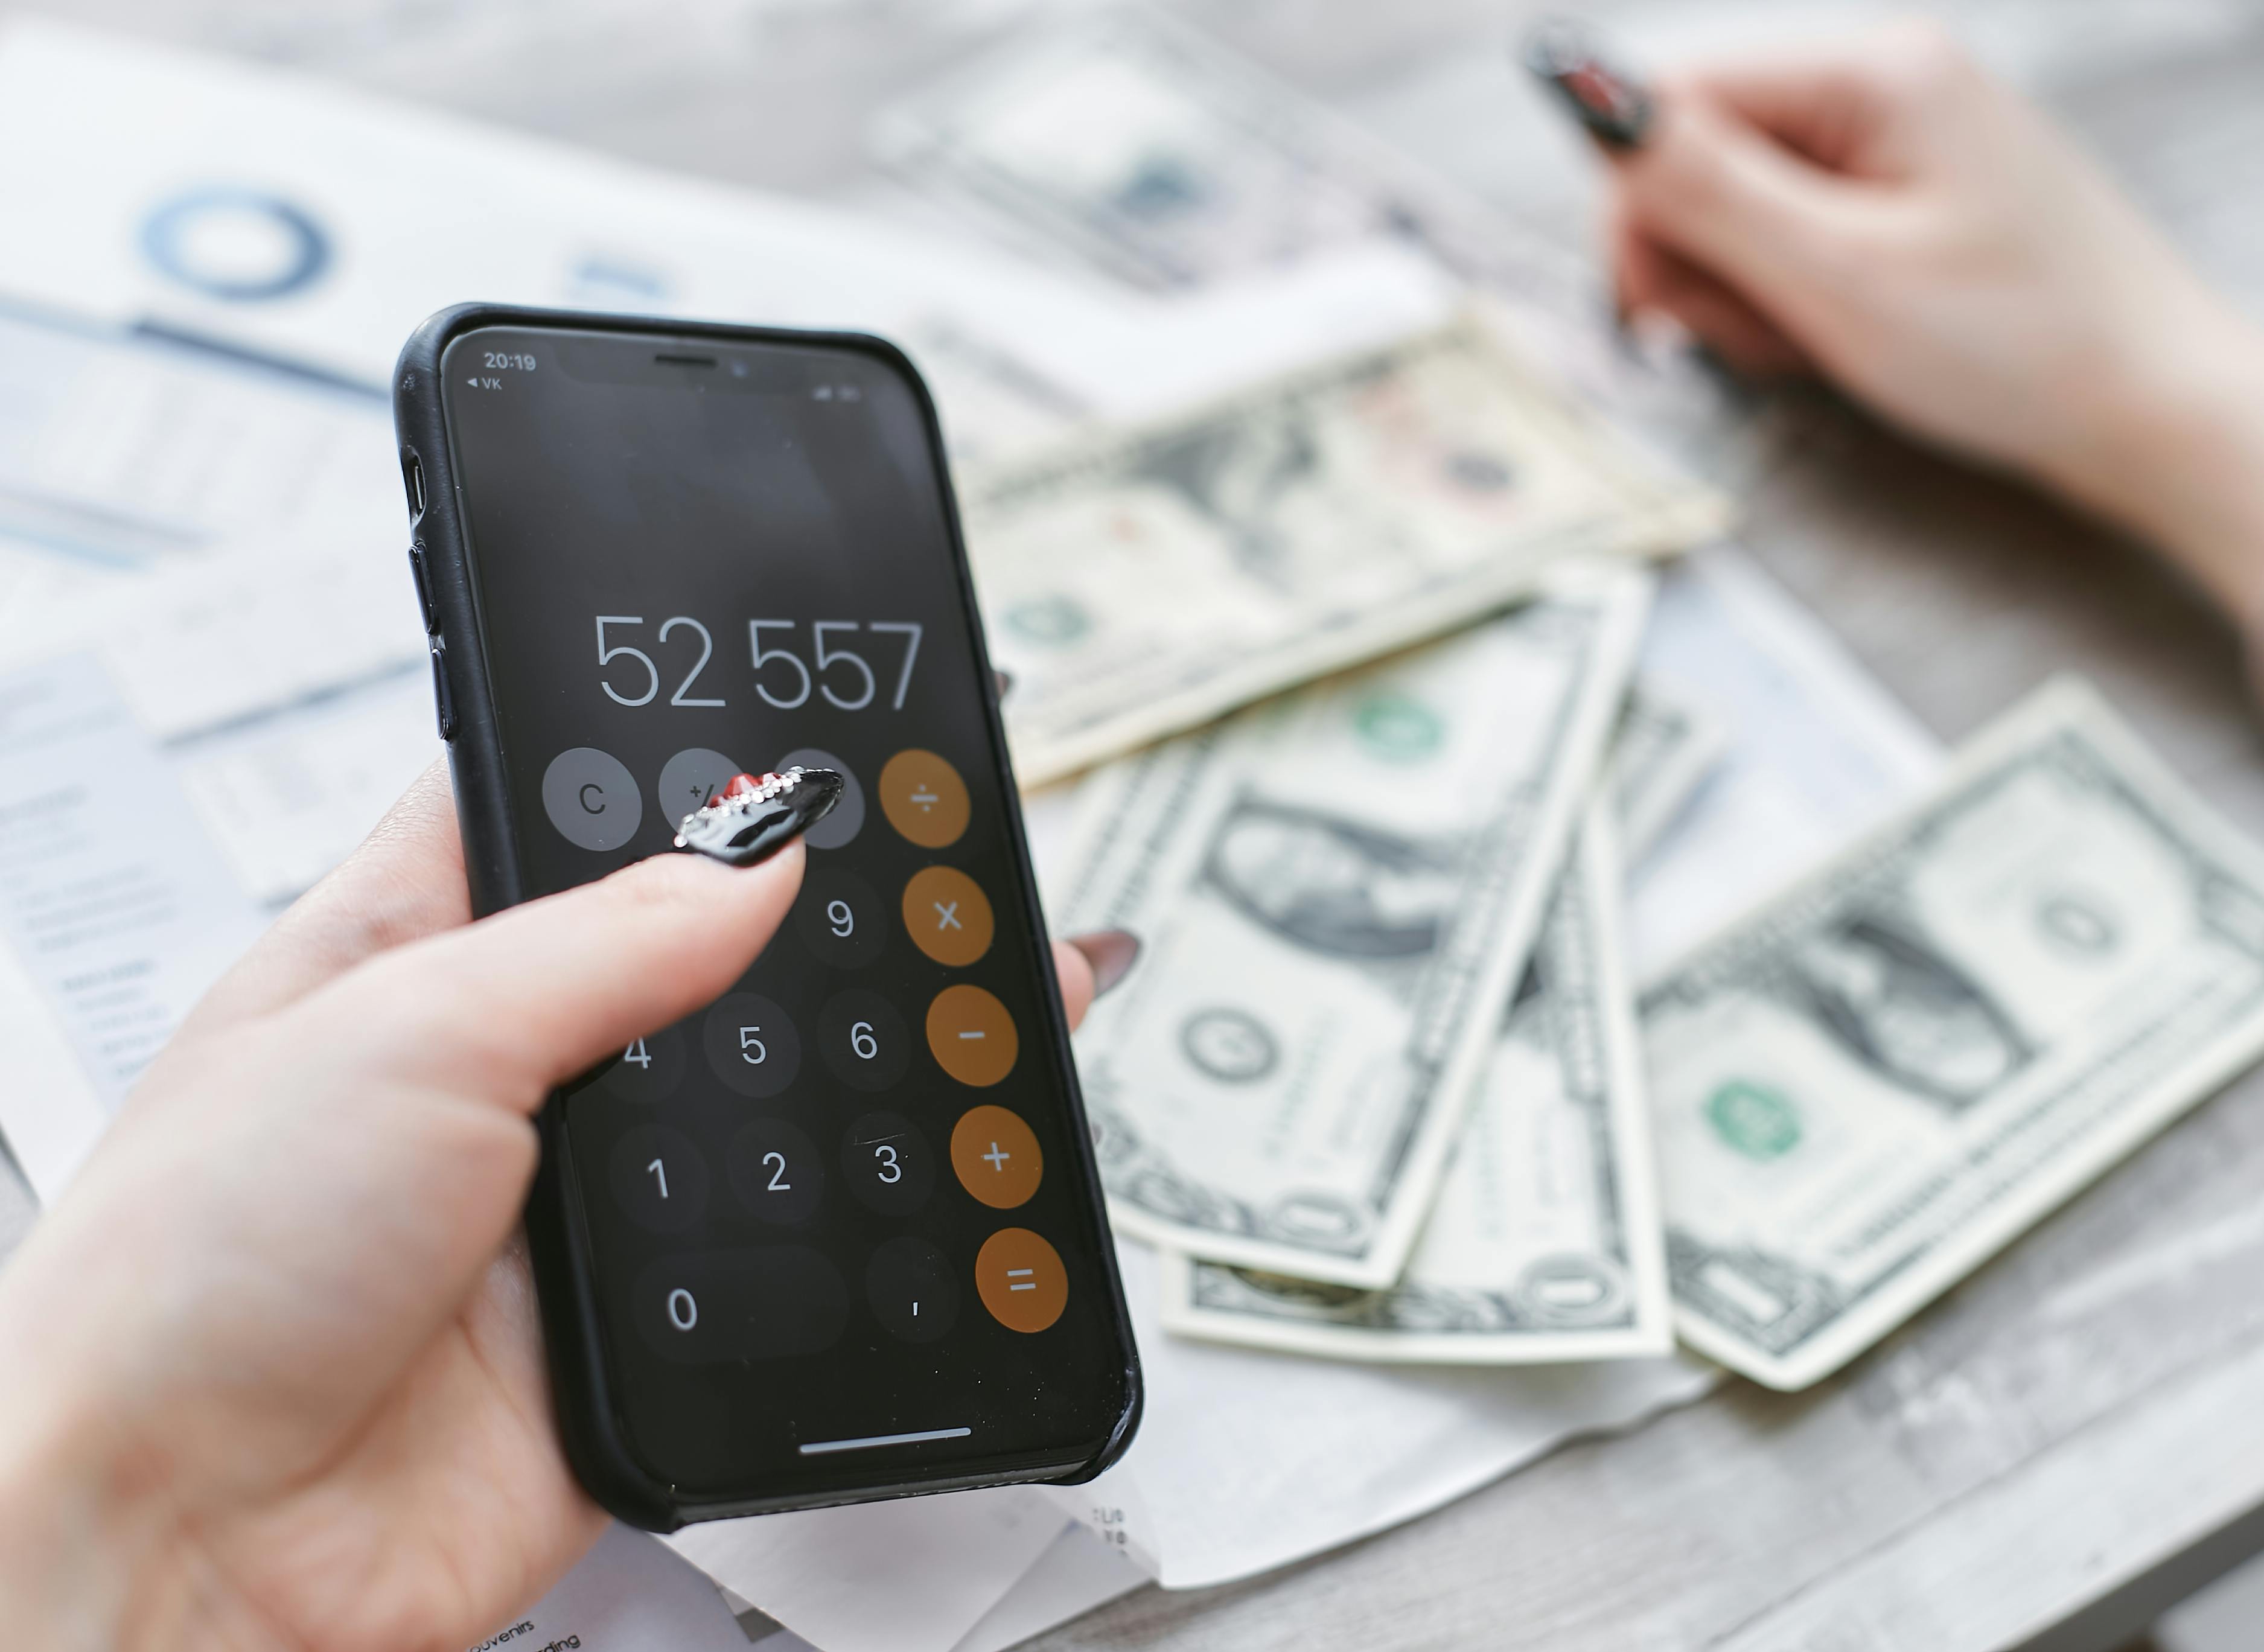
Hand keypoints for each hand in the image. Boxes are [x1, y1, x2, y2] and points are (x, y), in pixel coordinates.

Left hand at [0, 763, 1131, 1651]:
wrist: (187, 1544)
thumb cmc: (191, 1272)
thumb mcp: (405, 1033)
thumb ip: (607, 937)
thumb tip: (761, 853)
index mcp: (414, 952)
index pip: (566, 810)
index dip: (676, 766)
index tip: (804, 732)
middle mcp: (501, 1068)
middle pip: (689, 956)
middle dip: (802, 923)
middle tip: (929, 864)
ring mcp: (576, 1199)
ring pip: (753, 1103)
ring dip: (839, 1071)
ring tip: (968, 991)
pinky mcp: (638, 1322)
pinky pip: (776, 1249)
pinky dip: (842, 1217)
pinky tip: (912, 1163)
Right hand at [1605, 21, 2263, 634]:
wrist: (2149, 408)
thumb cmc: (2014, 346)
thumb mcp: (1837, 274)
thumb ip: (1702, 185)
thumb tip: (1576, 88)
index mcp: (1868, 70)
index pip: (1671, 98)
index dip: (1635, 205)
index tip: (1650, 308)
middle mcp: (1879, 80)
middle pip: (1696, 150)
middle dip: (1693, 257)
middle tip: (1748, 337)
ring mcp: (1894, 137)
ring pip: (1734, 201)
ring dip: (1739, 288)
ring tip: (1809, 342)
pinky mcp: (1902, 193)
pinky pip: (1790, 231)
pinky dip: (1786, 295)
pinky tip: (1832, 335)